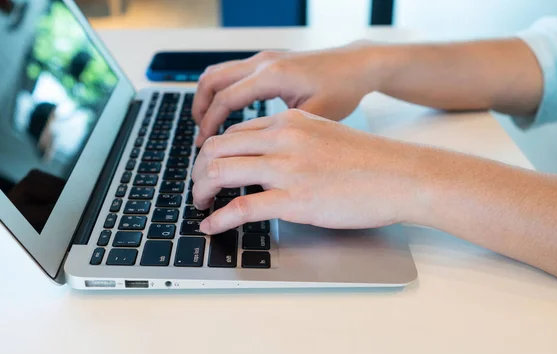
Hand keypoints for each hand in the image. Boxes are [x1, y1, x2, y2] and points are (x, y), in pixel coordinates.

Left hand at [191, 109, 424, 234]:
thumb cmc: (368, 160)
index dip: (211, 152)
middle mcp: (282, 140)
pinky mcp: (295, 200)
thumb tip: (263, 162)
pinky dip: (219, 218)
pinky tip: (211, 226)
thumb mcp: (322, 135)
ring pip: (221, 172)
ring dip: (201, 191)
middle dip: (198, 170)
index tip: (208, 168)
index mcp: (288, 123)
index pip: (232, 132)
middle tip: (198, 188)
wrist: (401, 175)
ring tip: (200, 205)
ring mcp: (287, 169)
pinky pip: (242, 208)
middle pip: (217, 148)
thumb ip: (290, 142)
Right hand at [192, 43, 381, 145]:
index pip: (225, 99)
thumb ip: (285, 134)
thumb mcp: (316, 116)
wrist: (357, 65)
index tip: (203, 148)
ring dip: (207, 99)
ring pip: (218, 73)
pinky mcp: (268, 62)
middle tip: (200, 139)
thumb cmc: (342, 89)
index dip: (209, 125)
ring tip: (207, 128)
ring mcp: (264, 60)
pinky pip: (232, 74)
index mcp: (272, 76)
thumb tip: (258, 158)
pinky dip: (221, 92)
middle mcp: (263, 63)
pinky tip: (228, 114)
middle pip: (212, 81)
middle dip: (199, 110)